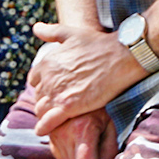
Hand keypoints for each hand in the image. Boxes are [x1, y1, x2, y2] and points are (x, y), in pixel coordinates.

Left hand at [27, 22, 145, 137]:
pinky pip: (47, 123)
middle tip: (59, 104)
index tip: (55, 89)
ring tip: (56, 117)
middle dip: (46, 100)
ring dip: (45, 114)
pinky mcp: (69, 107)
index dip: (44, 85)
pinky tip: (45, 130)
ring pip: (41, 110)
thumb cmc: (100, 43)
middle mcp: (48, 78)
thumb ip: (51, 32)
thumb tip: (35, 28)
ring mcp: (58, 93)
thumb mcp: (73, 33)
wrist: (123, 55)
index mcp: (47, 62)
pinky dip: (44, 128)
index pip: (34, 80)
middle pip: (38, 96)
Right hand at [44, 110, 116, 158]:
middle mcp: (64, 133)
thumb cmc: (102, 104)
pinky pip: (60, 155)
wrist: (81, 85)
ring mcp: (53, 134)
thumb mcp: (111, 124)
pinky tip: (82, 147)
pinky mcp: (49, 134)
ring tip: (95, 155)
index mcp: (82, 130)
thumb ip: (109, 148)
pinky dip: (72, 157)